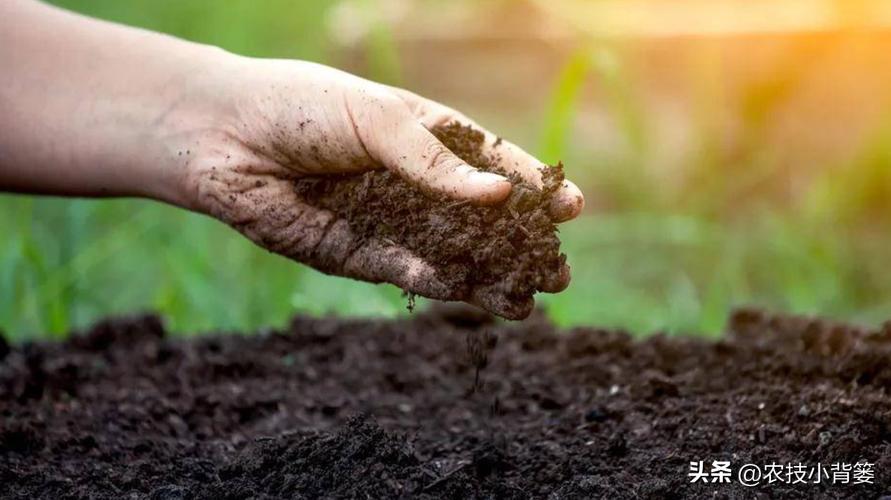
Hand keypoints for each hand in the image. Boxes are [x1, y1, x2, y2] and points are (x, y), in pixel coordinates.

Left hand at [180, 58, 584, 317]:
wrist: (224, 137)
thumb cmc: (302, 108)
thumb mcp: (378, 121)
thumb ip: (435, 163)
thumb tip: (499, 194)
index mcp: (426, 135)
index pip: (492, 164)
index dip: (532, 186)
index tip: (572, 207)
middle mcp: (413, 182)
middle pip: (480, 219)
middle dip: (520, 245)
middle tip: (559, 271)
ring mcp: (388, 220)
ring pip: (450, 255)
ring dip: (489, 278)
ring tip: (529, 300)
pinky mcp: (355, 254)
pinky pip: (405, 271)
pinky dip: (438, 283)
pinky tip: (471, 294)